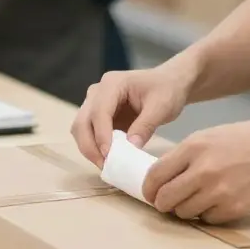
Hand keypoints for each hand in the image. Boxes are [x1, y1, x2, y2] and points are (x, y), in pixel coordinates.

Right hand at [72, 61, 195, 167]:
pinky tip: (108, 159)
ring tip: (107, 165)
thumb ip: (145, 125)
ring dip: (89, 148)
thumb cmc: (166, 90)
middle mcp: (98, 92)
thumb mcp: (162, 107)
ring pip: (80, 129)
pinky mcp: (98, 116)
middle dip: (89, 146)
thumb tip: (131, 147)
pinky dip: (94, 148)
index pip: (99, 110)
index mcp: (113, 83)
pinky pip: (89, 134)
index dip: (101, 134)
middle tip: (105, 166)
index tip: (109, 155)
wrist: (169, 83)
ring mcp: (95, 103)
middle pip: (82, 121)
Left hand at [142, 119, 249, 224]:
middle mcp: (203, 170)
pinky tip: (216, 203)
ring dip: (185, 210)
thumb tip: (163, 175)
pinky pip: (208, 219)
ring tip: (195, 201)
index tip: (150, 193)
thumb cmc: (249, 139)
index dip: (149, 188)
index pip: (156, 175)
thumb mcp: (212, 135)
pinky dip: (207, 215)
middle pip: (166, 198)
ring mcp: (219, 191)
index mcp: (194, 146)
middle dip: (162, 204)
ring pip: (184, 212)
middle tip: (167, 203)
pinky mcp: (234, 208)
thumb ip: (186, 154)